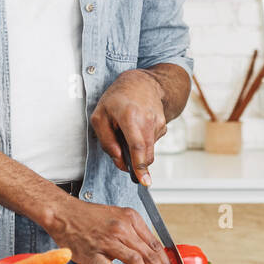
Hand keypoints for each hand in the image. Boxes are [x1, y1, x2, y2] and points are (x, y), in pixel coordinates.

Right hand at [45, 197, 176, 263]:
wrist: (64, 213)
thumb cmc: (90, 218)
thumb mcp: (119, 218)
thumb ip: (134, 234)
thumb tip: (151, 255)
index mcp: (132, 219)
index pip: (157, 245)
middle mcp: (123, 228)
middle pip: (151, 256)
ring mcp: (108, 240)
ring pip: (137, 261)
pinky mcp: (93, 252)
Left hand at [91, 69, 167, 185]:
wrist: (141, 82)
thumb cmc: (117, 99)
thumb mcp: (99, 117)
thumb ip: (106, 141)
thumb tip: (119, 160)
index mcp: (130, 116)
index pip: (137, 146)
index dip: (140, 166)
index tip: (144, 181)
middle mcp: (148, 120)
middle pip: (146, 153)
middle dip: (137, 163)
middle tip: (125, 157)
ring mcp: (158, 122)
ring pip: (148, 149)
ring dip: (138, 148)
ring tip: (128, 131)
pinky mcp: (163, 125)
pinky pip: (152, 142)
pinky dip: (143, 142)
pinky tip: (138, 128)